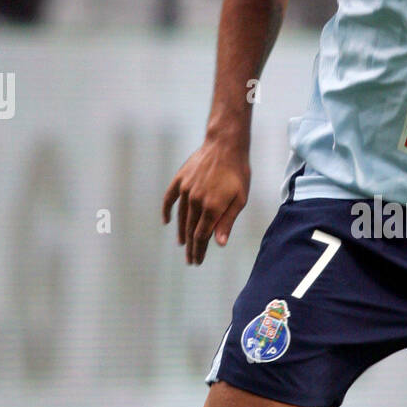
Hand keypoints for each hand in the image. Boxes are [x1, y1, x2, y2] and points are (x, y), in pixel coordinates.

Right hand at [162, 139, 249, 264]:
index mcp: (212, 208)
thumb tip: (219, 243)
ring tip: (183, 244)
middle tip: (191, 260)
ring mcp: (185, 190)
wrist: (225, 145)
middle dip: (191, 247)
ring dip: (181, 233)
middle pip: (190, 230)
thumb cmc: (238, 173)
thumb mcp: (240, 199)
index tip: (198, 261)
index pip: (202, 236)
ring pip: (181, 217)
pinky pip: (170, 199)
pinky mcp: (180, 180)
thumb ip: (227, 222)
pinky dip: (167, 211)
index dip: (199, 250)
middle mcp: (196, 201)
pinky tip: (166, 222)